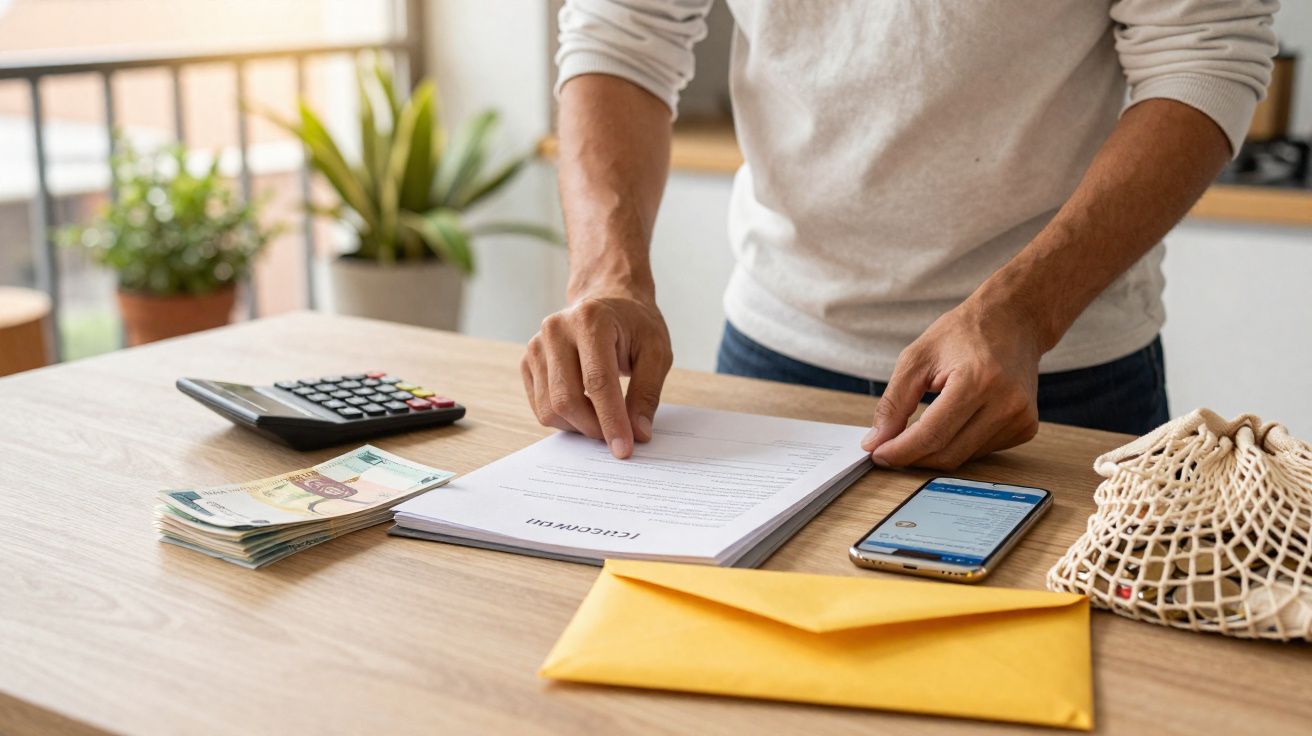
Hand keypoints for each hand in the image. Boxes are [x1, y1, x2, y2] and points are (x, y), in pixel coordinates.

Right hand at [521, 293, 672, 458]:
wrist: (608, 301)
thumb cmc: (635, 326)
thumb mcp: (656, 352)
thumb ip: (647, 393)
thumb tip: (638, 433)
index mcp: (591, 320)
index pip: (597, 382)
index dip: (611, 420)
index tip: (624, 449)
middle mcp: (556, 329)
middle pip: (566, 399)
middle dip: (594, 428)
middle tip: (618, 437)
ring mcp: (536, 345)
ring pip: (549, 408)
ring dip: (579, 426)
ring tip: (604, 419)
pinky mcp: (527, 361)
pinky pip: (540, 406)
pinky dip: (565, 419)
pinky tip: (586, 409)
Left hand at [860, 296, 1042, 468]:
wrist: (1014, 320)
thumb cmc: (964, 333)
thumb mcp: (917, 358)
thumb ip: (894, 403)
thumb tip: (876, 442)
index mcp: (977, 381)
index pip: (932, 434)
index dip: (901, 451)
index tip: (878, 455)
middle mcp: (1005, 403)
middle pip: (947, 453)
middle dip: (912, 457)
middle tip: (888, 450)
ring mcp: (1020, 418)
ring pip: (963, 457)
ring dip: (934, 452)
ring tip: (919, 430)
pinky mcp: (1026, 428)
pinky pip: (980, 451)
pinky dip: (957, 444)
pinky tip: (953, 422)